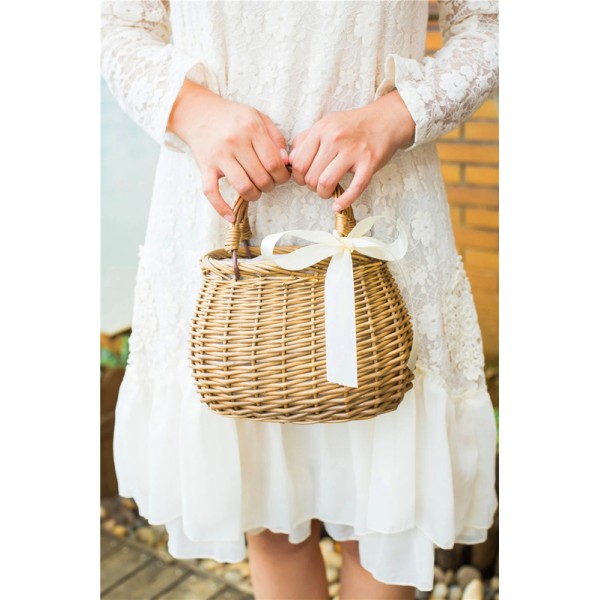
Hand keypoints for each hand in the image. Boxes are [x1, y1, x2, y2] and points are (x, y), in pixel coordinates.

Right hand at [167, 79, 290, 221]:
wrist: (198, 112)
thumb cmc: (233, 117)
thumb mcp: (259, 118)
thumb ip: (276, 138)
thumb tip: (286, 162)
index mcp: (251, 129)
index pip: (274, 163)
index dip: (282, 176)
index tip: (281, 177)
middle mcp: (235, 142)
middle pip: (261, 178)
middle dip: (270, 186)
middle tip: (268, 183)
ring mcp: (219, 156)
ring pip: (242, 187)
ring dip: (254, 195)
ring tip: (256, 191)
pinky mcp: (205, 167)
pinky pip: (212, 192)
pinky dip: (221, 208)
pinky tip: (231, 217)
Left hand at [288, 91, 415, 210]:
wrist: (385, 120)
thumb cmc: (353, 126)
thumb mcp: (326, 124)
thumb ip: (306, 140)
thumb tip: (290, 160)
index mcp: (322, 129)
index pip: (298, 162)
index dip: (298, 176)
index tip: (304, 178)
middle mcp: (335, 139)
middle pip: (310, 176)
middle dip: (310, 187)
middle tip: (317, 185)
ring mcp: (353, 152)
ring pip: (326, 183)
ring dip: (323, 194)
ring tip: (327, 191)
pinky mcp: (369, 163)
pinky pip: (354, 188)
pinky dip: (343, 201)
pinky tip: (337, 205)